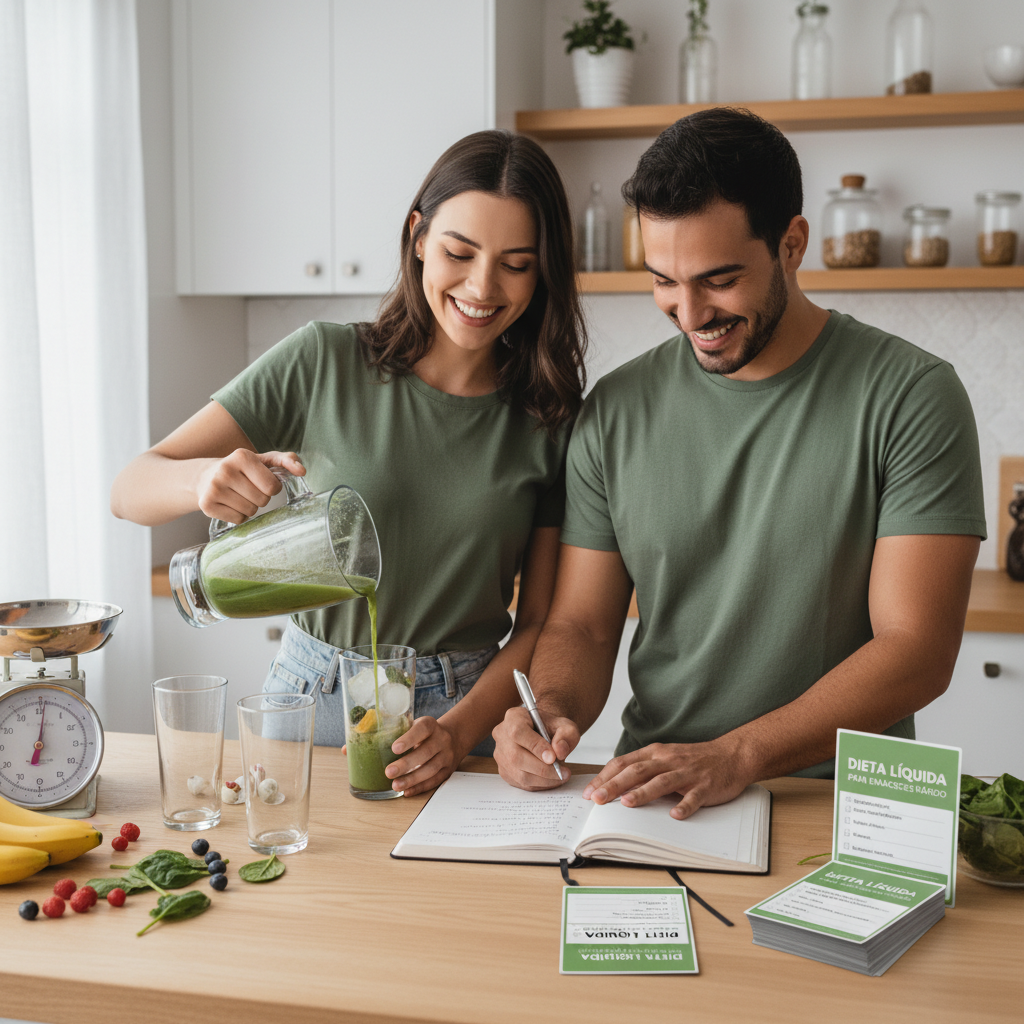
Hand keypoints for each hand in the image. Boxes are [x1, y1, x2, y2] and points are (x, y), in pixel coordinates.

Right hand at [195, 449, 303, 523]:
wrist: (205, 477)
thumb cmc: (242, 469)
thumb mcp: (264, 461)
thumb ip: (287, 461)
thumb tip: (302, 471)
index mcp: (241, 456)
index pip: (272, 486)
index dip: (273, 487)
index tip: (263, 482)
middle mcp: (225, 470)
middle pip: (262, 500)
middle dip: (261, 497)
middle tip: (249, 489)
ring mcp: (214, 488)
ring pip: (251, 511)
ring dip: (250, 507)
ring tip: (239, 495)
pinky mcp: (207, 505)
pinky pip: (238, 520)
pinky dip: (239, 515)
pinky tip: (230, 503)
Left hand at [383, 717, 462, 797]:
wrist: (453, 738)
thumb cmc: (425, 733)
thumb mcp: (415, 725)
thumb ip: (397, 730)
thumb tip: (365, 742)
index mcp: (431, 725)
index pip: (422, 729)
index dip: (409, 739)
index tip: (394, 748)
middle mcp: (441, 739)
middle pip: (426, 752)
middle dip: (406, 764)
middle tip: (389, 772)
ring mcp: (446, 755)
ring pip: (431, 769)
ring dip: (412, 779)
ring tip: (396, 785)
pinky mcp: (447, 770)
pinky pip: (435, 780)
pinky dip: (420, 787)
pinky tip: (407, 791)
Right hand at [492, 706, 578, 790]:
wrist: (544, 733)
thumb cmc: (551, 728)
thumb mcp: (565, 725)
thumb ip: (566, 735)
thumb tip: (559, 751)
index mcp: (514, 717)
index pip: (518, 732)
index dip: (535, 747)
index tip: (553, 758)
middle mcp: (502, 735)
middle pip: (516, 757)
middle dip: (543, 769)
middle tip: (563, 772)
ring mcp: (500, 754)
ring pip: (519, 774)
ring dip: (543, 780)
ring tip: (561, 776)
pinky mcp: (504, 771)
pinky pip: (520, 783)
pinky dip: (539, 785)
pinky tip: (551, 780)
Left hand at [582, 738, 749, 819]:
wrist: (731, 755)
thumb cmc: (694, 759)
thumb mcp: (665, 757)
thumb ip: (644, 768)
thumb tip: (614, 785)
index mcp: (656, 752)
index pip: (624, 762)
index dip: (605, 776)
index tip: (589, 791)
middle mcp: (669, 760)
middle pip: (637, 771)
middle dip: (615, 785)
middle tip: (597, 799)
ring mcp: (687, 773)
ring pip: (662, 782)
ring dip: (643, 792)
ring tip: (627, 803)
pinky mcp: (706, 785)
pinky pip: (694, 796)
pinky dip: (684, 805)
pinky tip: (675, 815)